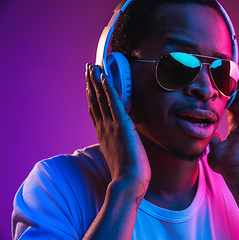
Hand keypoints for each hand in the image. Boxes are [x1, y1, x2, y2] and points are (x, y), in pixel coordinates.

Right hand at [85, 63, 150, 188]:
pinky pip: (113, 101)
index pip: (95, 110)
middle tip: (87, 69)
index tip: (89, 85)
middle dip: (90, 83)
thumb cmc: (127, 172)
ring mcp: (111, 125)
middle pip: (94, 100)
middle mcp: (103, 127)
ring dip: (96, 80)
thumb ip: (118, 144)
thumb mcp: (119, 155)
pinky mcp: (121, 124)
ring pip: (101, 98)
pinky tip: (104, 75)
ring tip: (92, 67)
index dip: (92, 96)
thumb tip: (123, 140)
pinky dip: (108, 87)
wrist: (128, 181)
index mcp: (103, 134)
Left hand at [208, 78, 238, 177]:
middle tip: (231, 80)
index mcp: (235, 133)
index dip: (227, 103)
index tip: (223, 93)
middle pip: (238, 106)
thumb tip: (212, 135)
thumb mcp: (215, 150)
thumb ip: (214, 141)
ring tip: (237, 78)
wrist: (236, 169)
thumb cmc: (226, 163)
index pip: (231, 113)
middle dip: (234, 93)